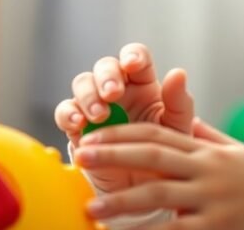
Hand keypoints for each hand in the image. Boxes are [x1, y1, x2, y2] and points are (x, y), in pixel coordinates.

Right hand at [54, 43, 193, 192]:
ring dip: (88, 95)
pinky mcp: (78, 127)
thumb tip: (178, 72)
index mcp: (144, 83)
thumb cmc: (165, 152)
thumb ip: (179, 101)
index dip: (132, 55)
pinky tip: (78, 124)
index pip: (136, 57)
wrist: (144, 187)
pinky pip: (65, 112)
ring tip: (100, 115)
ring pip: (82, 83)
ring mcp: (95, 106)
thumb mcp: (177, 128)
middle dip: (106, 76)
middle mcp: (117, 90)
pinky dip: (68, 114)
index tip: (132, 64)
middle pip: (105, 66)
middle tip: (113, 94)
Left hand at [73, 121, 243, 229]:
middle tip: (81, 156)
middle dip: (114, 155)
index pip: (159, 133)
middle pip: (153, 156)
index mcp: (209, 150)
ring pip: (159, 194)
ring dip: (121, 201)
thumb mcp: (236, 153)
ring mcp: (214, 199)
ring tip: (92, 208)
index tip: (94, 136)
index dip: (123, 133)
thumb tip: (182, 119)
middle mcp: (209, 169)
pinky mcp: (218, 227)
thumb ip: (206, 137)